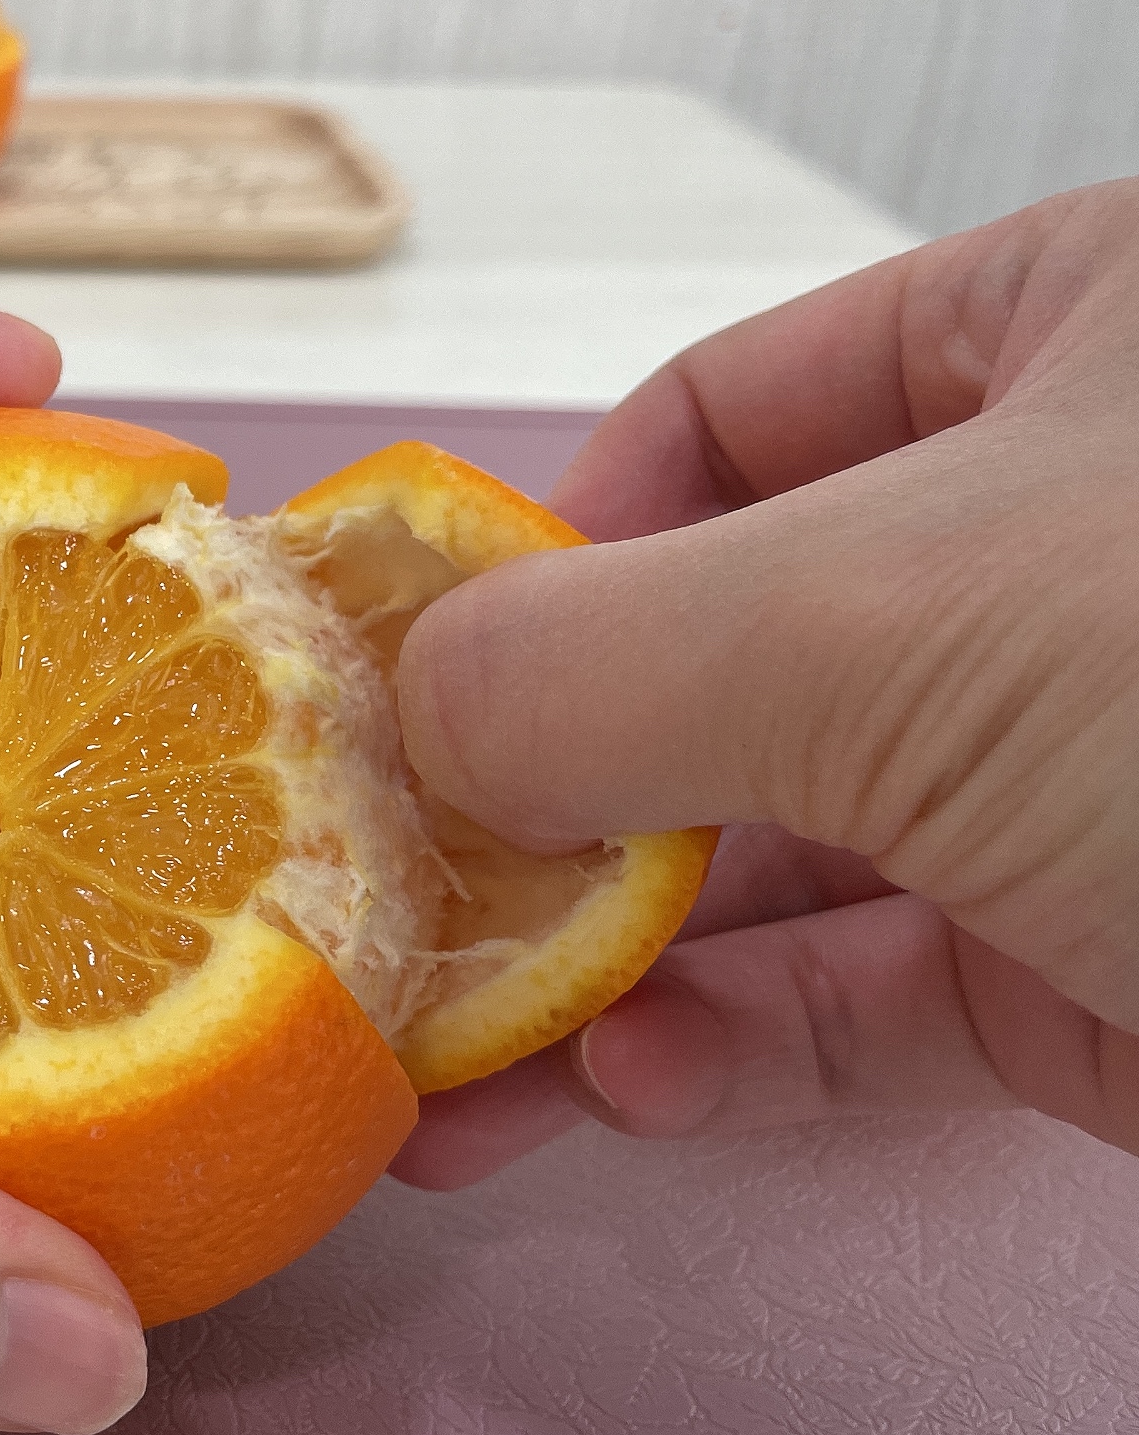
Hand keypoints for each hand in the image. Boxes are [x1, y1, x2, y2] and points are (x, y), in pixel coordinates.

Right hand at [392, 178, 1138, 1189]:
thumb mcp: (896, 615)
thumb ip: (591, 647)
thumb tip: (399, 713)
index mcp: (1091, 339)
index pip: (739, 410)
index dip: (548, 541)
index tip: (398, 678)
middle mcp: (1085, 548)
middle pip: (726, 652)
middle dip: (536, 788)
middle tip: (372, 894)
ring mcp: (1103, 778)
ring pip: (777, 850)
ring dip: (593, 953)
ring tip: (442, 1047)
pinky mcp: (1120, 980)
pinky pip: (864, 997)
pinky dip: (721, 1049)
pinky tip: (615, 1095)